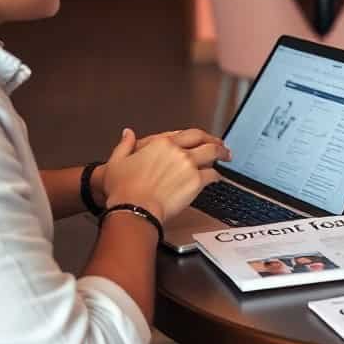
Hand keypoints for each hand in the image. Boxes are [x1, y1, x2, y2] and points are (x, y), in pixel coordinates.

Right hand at [100, 128, 229, 222]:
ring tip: (226, 157)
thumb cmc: (124, 190)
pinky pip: (213, 175)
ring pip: (213, 154)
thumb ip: (125, 145)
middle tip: (221, 145)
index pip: (187, 133)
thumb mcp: (117, 162)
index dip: (199, 135)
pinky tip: (217, 178)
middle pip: (205, 140)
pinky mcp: (196, 182)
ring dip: (222, 155)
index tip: (202, 137)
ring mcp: (189, 166)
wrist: (135, 209)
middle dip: (216, 142)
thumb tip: (128, 134)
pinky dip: (217, 176)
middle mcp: (178, 152)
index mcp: (161, 143)